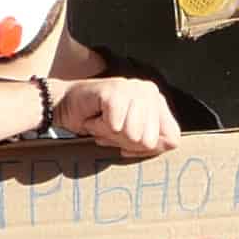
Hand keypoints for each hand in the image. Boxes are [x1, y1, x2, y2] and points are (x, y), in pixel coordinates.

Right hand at [46, 75, 184, 160]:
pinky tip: (94, 117)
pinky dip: (99, 128)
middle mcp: (150, 91)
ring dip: (111, 135)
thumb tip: (165, 144)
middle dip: (126, 143)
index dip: (150, 151)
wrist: (65, 105)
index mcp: (158, 102)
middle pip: (151, 141)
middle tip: (110, 130)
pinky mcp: (115, 89)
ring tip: (102, 122)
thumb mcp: (129, 137)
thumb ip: (150, 142)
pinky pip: (115, 125)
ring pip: (133, 134)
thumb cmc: (99, 121)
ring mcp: (133, 88)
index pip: (173, 138)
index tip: (128, 146)